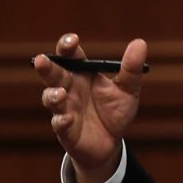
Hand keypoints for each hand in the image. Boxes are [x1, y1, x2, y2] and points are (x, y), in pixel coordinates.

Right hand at [35, 33, 146, 182]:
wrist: (112, 142)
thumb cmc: (115, 111)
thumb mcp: (128, 89)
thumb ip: (131, 68)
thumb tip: (140, 43)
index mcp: (82, 74)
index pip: (70, 55)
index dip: (67, 46)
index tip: (72, 40)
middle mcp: (69, 88)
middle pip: (53, 74)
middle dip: (47, 67)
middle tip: (42, 59)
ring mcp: (64, 108)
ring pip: (50, 98)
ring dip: (52, 95)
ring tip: (61, 93)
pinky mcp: (65, 130)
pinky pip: (59, 124)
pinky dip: (61, 121)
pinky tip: (68, 118)